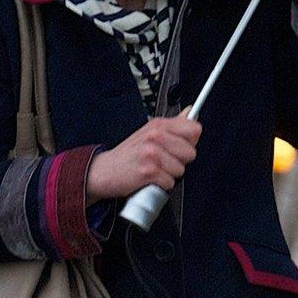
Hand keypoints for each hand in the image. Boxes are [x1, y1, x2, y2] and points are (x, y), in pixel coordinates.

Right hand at [86, 108, 200, 203]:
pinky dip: (161, 185)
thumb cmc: (128, 154)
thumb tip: (190, 112)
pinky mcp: (149, 171)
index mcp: (158, 125)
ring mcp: (152, 153)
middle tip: (164, 161)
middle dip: (180, 161)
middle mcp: (156, 136)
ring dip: (169, 175)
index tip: (180, 147)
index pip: (194, 129)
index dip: (190, 142)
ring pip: (181, 170)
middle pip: (191, 152)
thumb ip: (172, 125)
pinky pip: (170, 183)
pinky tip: (150, 179)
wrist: (103, 171)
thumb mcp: (149, 132)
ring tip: (155, 170)